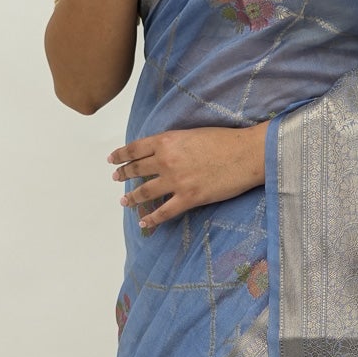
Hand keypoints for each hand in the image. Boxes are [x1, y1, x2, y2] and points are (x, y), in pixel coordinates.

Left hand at [109, 124, 268, 230]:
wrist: (246, 154)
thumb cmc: (224, 140)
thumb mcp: (192, 133)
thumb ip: (173, 143)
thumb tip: (162, 152)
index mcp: (166, 141)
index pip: (134, 148)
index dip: (120, 155)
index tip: (111, 159)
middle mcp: (166, 160)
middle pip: (136, 169)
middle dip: (123, 174)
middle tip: (115, 178)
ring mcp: (176, 181)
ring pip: (145, 192)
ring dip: (132, 197)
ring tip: (124, 201)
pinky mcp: (189, 198)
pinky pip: (164, 211)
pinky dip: (152, 218)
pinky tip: (143, 222)